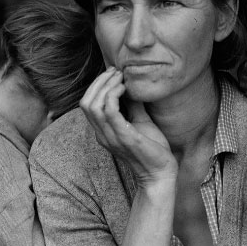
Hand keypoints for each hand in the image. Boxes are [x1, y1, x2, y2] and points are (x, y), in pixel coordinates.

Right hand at [80, 67, 176, 184]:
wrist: (161, 173)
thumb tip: (133, 86)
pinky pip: (109, 112)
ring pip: (93, 105)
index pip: (87, 104)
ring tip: (121, 77)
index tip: (113, 73)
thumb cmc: (152, 149)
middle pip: (85, 102)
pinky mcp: (124, 138)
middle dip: (99, 82)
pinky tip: (125, 89)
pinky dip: (114, 96)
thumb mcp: (141, 122)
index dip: (97, 85)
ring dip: (106, 86)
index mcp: (103, 131)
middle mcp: (102, 134)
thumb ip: (133, 106)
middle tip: (116, 72)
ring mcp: (111, 137)